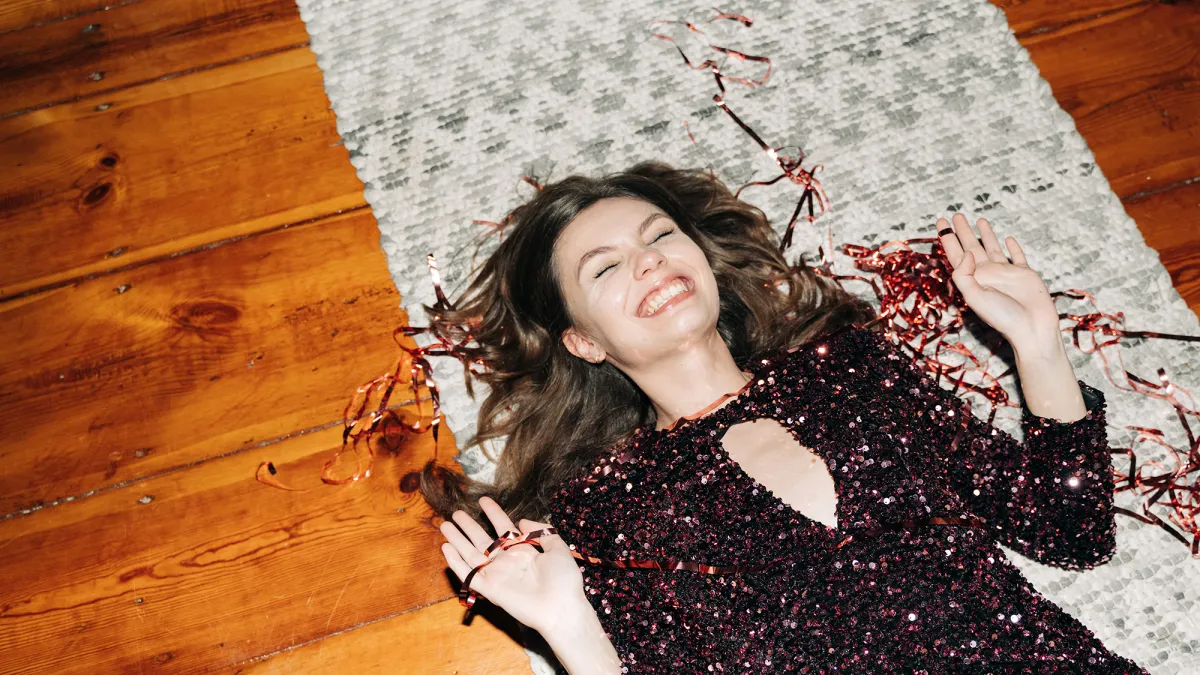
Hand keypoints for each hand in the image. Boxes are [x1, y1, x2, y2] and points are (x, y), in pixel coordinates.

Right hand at [440, 496, 587, 634]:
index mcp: (523, 551)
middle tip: (456, 514)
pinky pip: (469, 575)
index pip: (503, 527)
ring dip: (457, 540)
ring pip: (471, 554)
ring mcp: (496, 575)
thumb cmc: (564, 580)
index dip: (493, 513)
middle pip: (482, 540)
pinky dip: (456, 563)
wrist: (561, 608)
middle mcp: (506, 561)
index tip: (483, 500)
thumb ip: (542, 532)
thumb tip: (522, 521)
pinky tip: (446, 549)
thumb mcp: (558, 548)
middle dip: (469, 526)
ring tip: (445, 525)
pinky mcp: (489, 589)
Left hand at [937, 213, 1061, 358]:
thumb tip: (966, 252)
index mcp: (973, 279)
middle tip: (955, 215)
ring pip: (992, 248)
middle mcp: (988, 274)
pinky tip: (1008, 238)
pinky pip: (1017, 257)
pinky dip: (1013, 247)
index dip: (948, 238)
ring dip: (985, 234)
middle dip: (962, 231)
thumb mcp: (974, 297)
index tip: (941, 222)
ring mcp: (1006, 274)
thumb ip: (964, 274)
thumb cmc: (1002, 317)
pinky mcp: (1025, 274)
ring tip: (978, 219)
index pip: (956, 254)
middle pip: (971, 247)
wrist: (1032, 328)